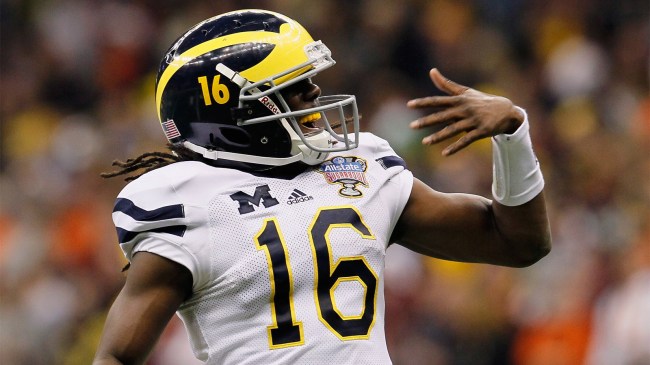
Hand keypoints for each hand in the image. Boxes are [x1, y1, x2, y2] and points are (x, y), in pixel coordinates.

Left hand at [407, 68, 523, 155]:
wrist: (506, 111)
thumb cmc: (481, 100)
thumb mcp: (465, 91)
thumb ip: (446, 84)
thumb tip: (431, 71)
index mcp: (459, 99)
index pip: (438, 100)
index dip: (423, 103)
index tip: (409, 105)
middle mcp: (465, 109)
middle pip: (442, 116)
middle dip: (426, 121)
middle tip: (411, 126)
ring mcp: (473, 120)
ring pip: (452, 130)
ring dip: (438, 136)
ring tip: (424, 142)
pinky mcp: (481, 131)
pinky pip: (466, 140)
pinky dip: (455, 147)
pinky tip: (444, 154)